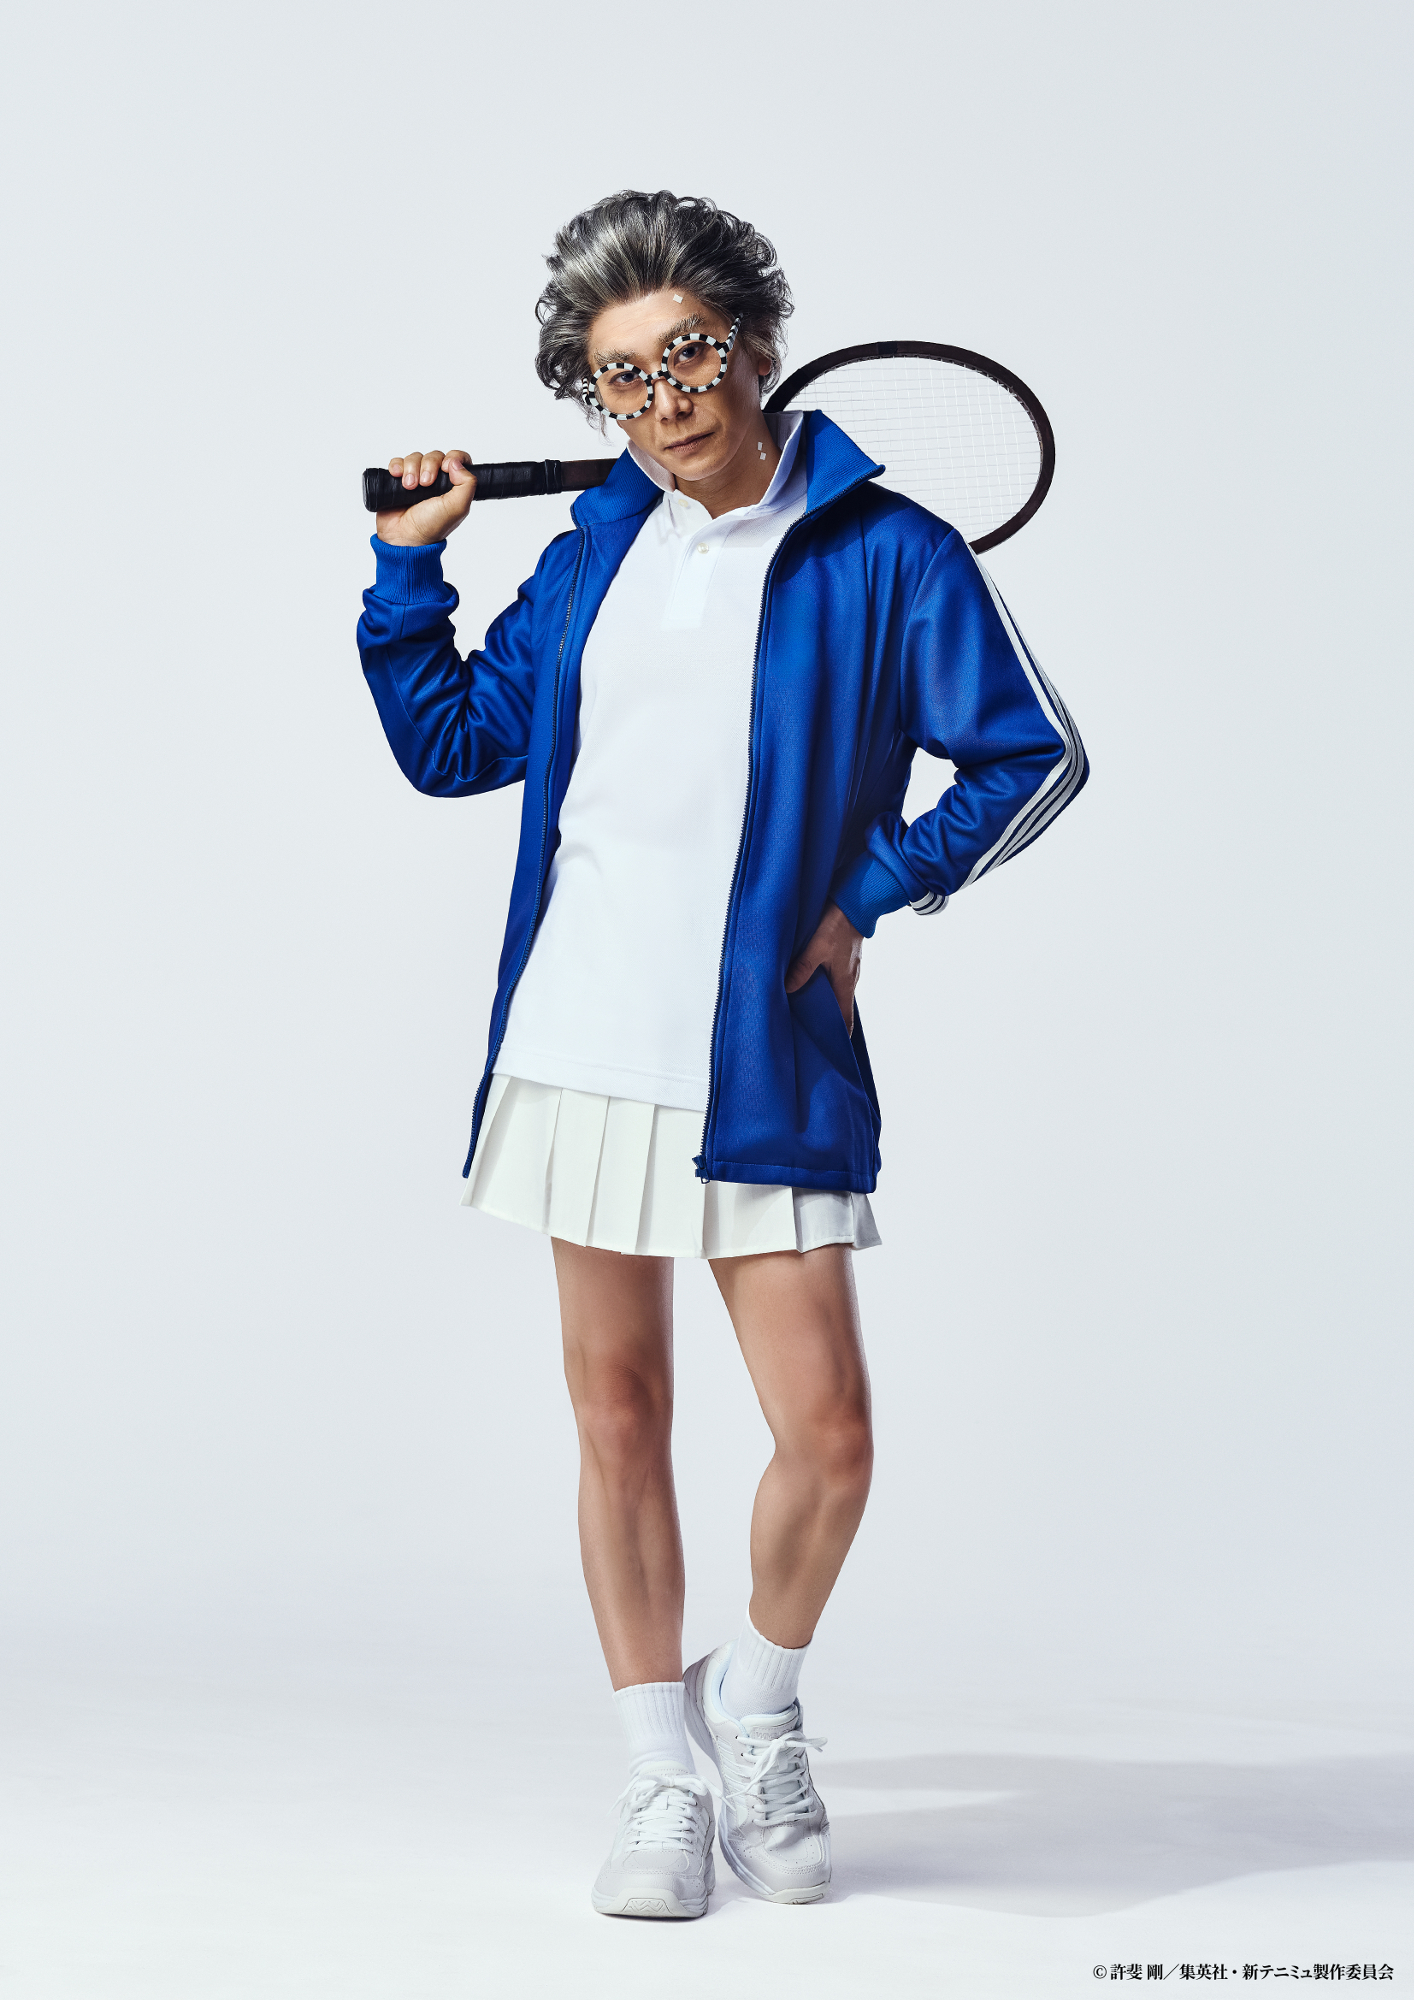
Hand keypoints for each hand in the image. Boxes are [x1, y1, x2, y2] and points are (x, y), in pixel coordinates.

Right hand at [376, 449, 476, 545]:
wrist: (404, 537)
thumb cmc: (430, 527)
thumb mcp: (457, 508)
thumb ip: (467, 484)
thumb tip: (457, 463)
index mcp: (452, 486)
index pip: (457, 459)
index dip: (453, 457)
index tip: (445, 468)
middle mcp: (436, 481)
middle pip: (434, 456)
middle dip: (429, 466)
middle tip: (425, 484)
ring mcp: (416, 479)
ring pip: (415, 458)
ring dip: (411, 469)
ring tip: (409, 487)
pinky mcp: (398, 480)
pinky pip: (398, 462)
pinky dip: (397, 466)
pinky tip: (397, 477)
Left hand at [785, 902, 863, 1034]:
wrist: (855, 902)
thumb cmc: (838, 924)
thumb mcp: (816, 948)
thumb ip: (801, 969)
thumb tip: (786, 989)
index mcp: (844, 984)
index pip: (844, 1019)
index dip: (839, 1037)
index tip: (832, 1052)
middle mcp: (849, 980)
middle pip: (839, 1009)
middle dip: (826, 1022)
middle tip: (810, 1034)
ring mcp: (848, 969)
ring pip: (835, 993)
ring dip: (823, 1003)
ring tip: (805, 1012)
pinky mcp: (844, 959)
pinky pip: (834, 979)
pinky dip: (824, 986)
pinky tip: (810, 985)